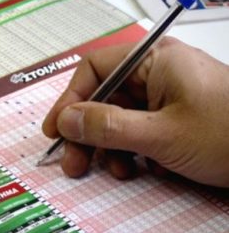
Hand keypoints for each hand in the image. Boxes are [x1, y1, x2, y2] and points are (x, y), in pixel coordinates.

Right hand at [42, 38, 228, 186]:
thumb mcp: (161, 135)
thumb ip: (108, 127)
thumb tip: (65, 120)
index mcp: (154, 59)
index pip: (94, 68)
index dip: (70, 99)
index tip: (56, 130)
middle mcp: (157, 72)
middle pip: (104, 96)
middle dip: (86, 132)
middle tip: (74, 163)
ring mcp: (167, 96)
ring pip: (119, 117)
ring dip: (109, 147)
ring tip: (113, 172)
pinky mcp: (175, 117)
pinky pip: (139, 130)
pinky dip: (132, 151)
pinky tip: (140, 169)